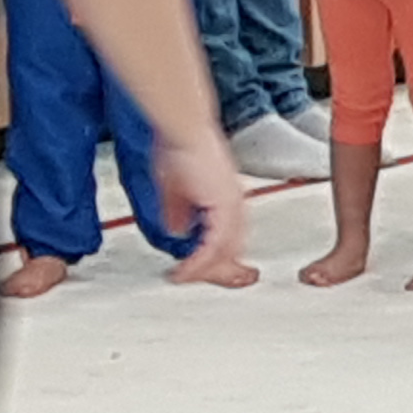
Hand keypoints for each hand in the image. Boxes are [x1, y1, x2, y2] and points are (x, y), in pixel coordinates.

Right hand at [152, 134, 252, 278]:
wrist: (185, 133)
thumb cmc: (180, 150)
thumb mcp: (176, 189)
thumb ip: (179, 211)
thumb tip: (179, 231)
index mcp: (228, 199)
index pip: (229, 237)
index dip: (215, 256)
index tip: (198, 270)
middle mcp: (236, 204)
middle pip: (232, 248)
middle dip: (214, 269)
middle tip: (191, 279)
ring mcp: (233, 206)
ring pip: (225, 250)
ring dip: (204, 268)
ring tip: (184, 277)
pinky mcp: (224, 207)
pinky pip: (214, 244)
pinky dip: (200, 261)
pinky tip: (186, 269)